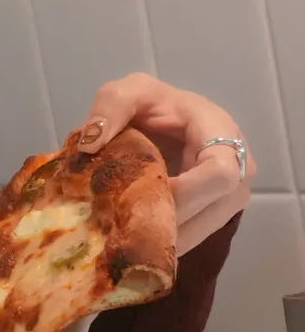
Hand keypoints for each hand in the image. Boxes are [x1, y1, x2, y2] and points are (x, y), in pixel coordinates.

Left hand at [75, 72, 253, 254]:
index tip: (144, 193)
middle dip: (166, 219)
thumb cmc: (153, 105)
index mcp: (221, 130)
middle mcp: (240, 166)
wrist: (167, 120)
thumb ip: (111, 104)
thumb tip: (91, 144)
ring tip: (124, 233)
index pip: (220, 173)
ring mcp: (233, 194)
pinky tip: (135, 236)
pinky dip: (163, 240)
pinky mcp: (218, 213)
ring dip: (162, 236)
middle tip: (122, 222)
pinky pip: (195, 236)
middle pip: (212, 210)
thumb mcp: (130, 91)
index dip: (184, 192)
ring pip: (201, 231)